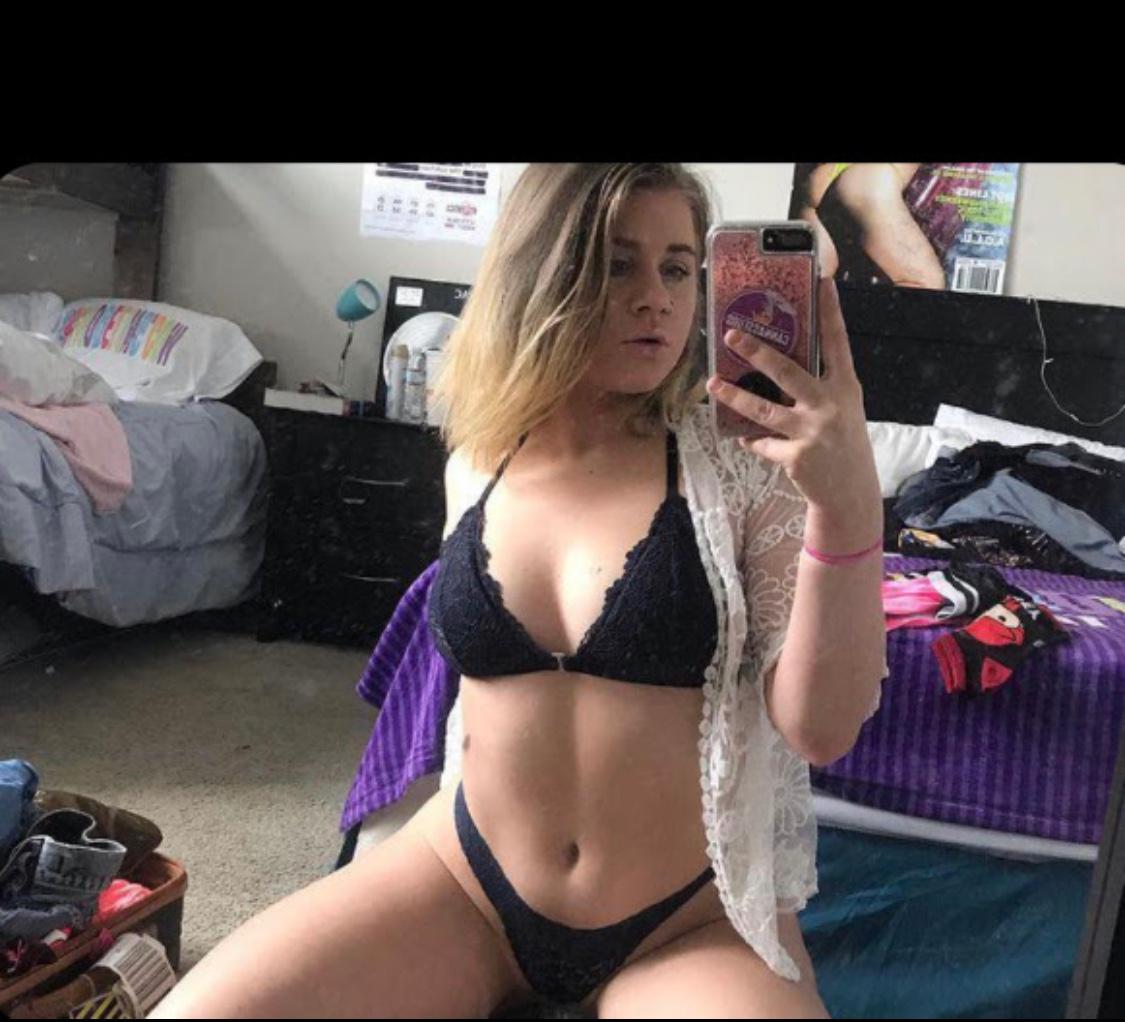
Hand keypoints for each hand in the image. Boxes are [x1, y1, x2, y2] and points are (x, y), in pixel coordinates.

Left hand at [706, 277, 880, 520]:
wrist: (850, 492)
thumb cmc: (842, 443)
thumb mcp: (842, 409)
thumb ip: (819, 387)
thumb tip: (778, 363)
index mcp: (844, 387)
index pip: (837, 342)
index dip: (831, 312)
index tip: (823, 281)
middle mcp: (830, 405)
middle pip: (788, 371)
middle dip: (757, 351)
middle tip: (732, 334)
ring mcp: (812, 432)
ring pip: (764, 409)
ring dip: (735, 396)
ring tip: (713, 384)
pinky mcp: (795, 457)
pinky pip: (762, 442)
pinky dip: (752, 440)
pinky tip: (746, 438)